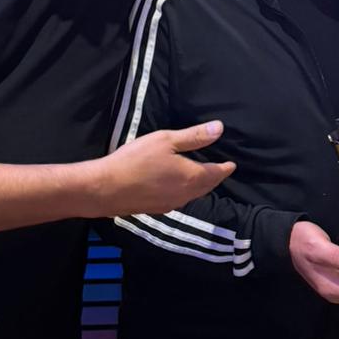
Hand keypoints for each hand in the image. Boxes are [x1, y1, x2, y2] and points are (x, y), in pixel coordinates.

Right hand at [98, 122, 235, 217]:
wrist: (106, 189)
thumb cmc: (137, 160)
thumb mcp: (165, 141)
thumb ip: (194, 136)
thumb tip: (220, 129)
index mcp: (192, 177)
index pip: (216, 173)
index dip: (225, 168)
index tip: (232, 164)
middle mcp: (186, 194)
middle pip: (207, 186)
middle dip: (215, 177)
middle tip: (220, 170)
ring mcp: (171, 204)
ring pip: (194, 194)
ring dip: (202, 186)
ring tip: (203, 176)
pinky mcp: (158, 209)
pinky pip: (180, 199)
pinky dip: (187, 191)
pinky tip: (179, 186)